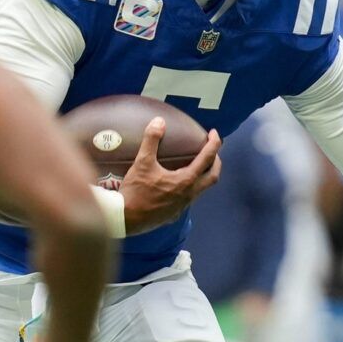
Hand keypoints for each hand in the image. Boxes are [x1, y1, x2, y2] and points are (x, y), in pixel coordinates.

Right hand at [120, 117, 221, 232]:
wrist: (126, 219)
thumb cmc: (135, 192)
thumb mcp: (142, 163)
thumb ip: (151, 141)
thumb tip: (159, 121)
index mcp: (186, 180)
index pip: (207, 159)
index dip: (214, 144)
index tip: (214, 134)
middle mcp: (189, 194)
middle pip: (212, 177)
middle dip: (216, 162)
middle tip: (211, 151)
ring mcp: (183, 206)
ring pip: (202, 189)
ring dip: (204, 175)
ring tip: (196, 165)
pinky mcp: (174, 214)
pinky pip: (189, 198)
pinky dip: (190, 187)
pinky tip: (177, 184)